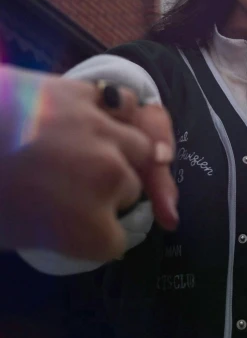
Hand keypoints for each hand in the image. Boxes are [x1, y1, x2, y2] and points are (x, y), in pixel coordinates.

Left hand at [0, 66, 176, 259]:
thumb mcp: (7, 232)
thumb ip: (46, 233)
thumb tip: (54, 221)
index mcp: (87, 228)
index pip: (116, 242)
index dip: (95, 238)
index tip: (74, 232)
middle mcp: (108, 179)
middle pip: (132, 192)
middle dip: (110, 196)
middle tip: (75, 192)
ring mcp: (103, 132)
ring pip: (142, 148)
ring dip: (125, 155)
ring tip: (100, 156)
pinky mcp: (88, 94)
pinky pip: (124, 104)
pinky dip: (118, 114)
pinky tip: (103, 119)